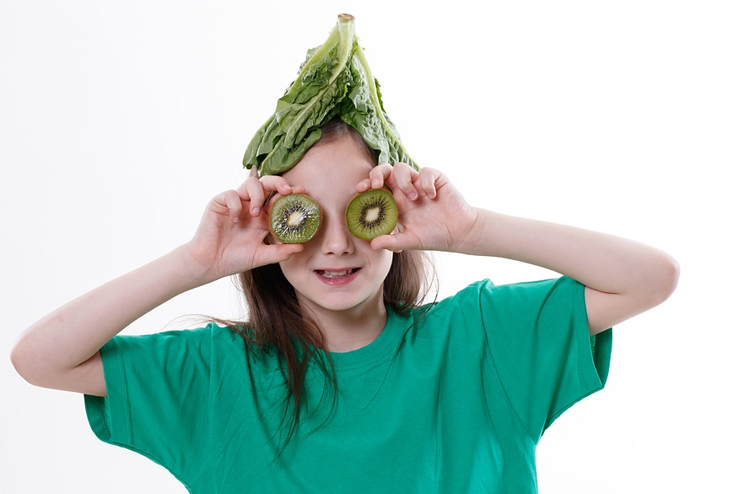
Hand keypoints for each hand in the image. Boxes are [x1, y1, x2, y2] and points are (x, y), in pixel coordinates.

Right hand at [183, 176, 304, 282]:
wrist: (210, 264)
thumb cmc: (234, 260)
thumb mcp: (261, 256)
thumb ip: (280, 252)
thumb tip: (301, 247)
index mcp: (263, 218)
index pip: (280, 199)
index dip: (291, 194)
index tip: (303, 193)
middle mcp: (251, 207)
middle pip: (267, 184)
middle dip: (279, 182)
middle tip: (287, 191)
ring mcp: (236, 203)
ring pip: (251, 183)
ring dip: (258, 195)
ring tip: (256, 213)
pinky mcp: (220, 203)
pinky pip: (231, 194)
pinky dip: (236, 204)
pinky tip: (235, 219)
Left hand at [356, 163, 478, 252]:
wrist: (460, 232)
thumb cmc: (434, 236)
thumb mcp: (410, 241)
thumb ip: (392, 241)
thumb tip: (372, 244)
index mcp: (395, 203)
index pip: (376, 188)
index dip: (367, 185)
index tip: (361, 190)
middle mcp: (405, 190)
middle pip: (385, 171)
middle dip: (377, 173)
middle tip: (376, 185)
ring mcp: (419, 183)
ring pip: (402, 167)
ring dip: (404, 182)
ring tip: (414, 199)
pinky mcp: (436, 179)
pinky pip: (425, 171)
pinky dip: (426, 182)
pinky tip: (432, 196)